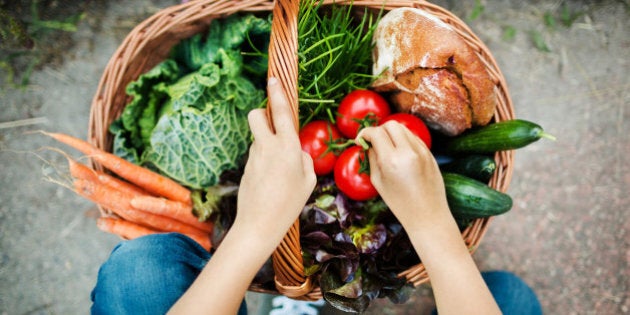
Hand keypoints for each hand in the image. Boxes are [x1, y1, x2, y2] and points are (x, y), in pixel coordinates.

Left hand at [235, 77, 315, 241]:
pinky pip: (257, 156)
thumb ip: (304, 160)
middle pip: (257, 115)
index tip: (273, 79)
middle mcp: (267, 147)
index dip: (277, 93)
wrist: (258, 224)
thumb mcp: (307, 181)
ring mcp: (254, 156)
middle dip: (262, 113)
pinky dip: (264, 162)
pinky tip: (270, 184)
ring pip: (259, 138)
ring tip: (279, 174)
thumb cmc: (289, 204)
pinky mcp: (246, 167)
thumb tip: (297, 151)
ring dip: (267, 144)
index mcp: (287, 147)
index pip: (281, 112)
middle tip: (272, 125)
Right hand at [357, 121, 449, 228]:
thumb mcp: (378, 182)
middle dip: (379, 130)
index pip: (376, 133)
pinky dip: (404, 140)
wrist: (427, 214)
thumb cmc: (399, 202)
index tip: (360, 141)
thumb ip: (372, 158)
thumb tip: (368, 143)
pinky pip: (414, 138)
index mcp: (392, 160)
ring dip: (392, 133)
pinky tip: (400, 153)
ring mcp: (422, 151)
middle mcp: (408, 152)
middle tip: (374, 142)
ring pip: (403, 129)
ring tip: (387, 148)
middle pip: (390, 125)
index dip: (364, 133)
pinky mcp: (430, 153)